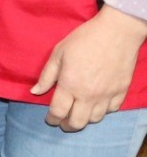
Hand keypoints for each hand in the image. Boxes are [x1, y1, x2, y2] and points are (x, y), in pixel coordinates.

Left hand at [31, 5, 146, 131]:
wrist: (117, 31)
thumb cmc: (84, 39)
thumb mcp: (58, 54)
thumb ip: (46, 76)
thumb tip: (34, 92)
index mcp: (70, 84)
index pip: (58, 112)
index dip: (52, 119)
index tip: (50, 118)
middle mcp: (89, 94)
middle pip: (77, 122)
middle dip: (67, 125)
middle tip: (63, 122)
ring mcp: (107, 94)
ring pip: (95, 119)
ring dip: (85, 118)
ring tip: (79, 112)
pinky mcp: (121, 90)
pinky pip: (112, 109)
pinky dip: (103, 110)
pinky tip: (97, 104)